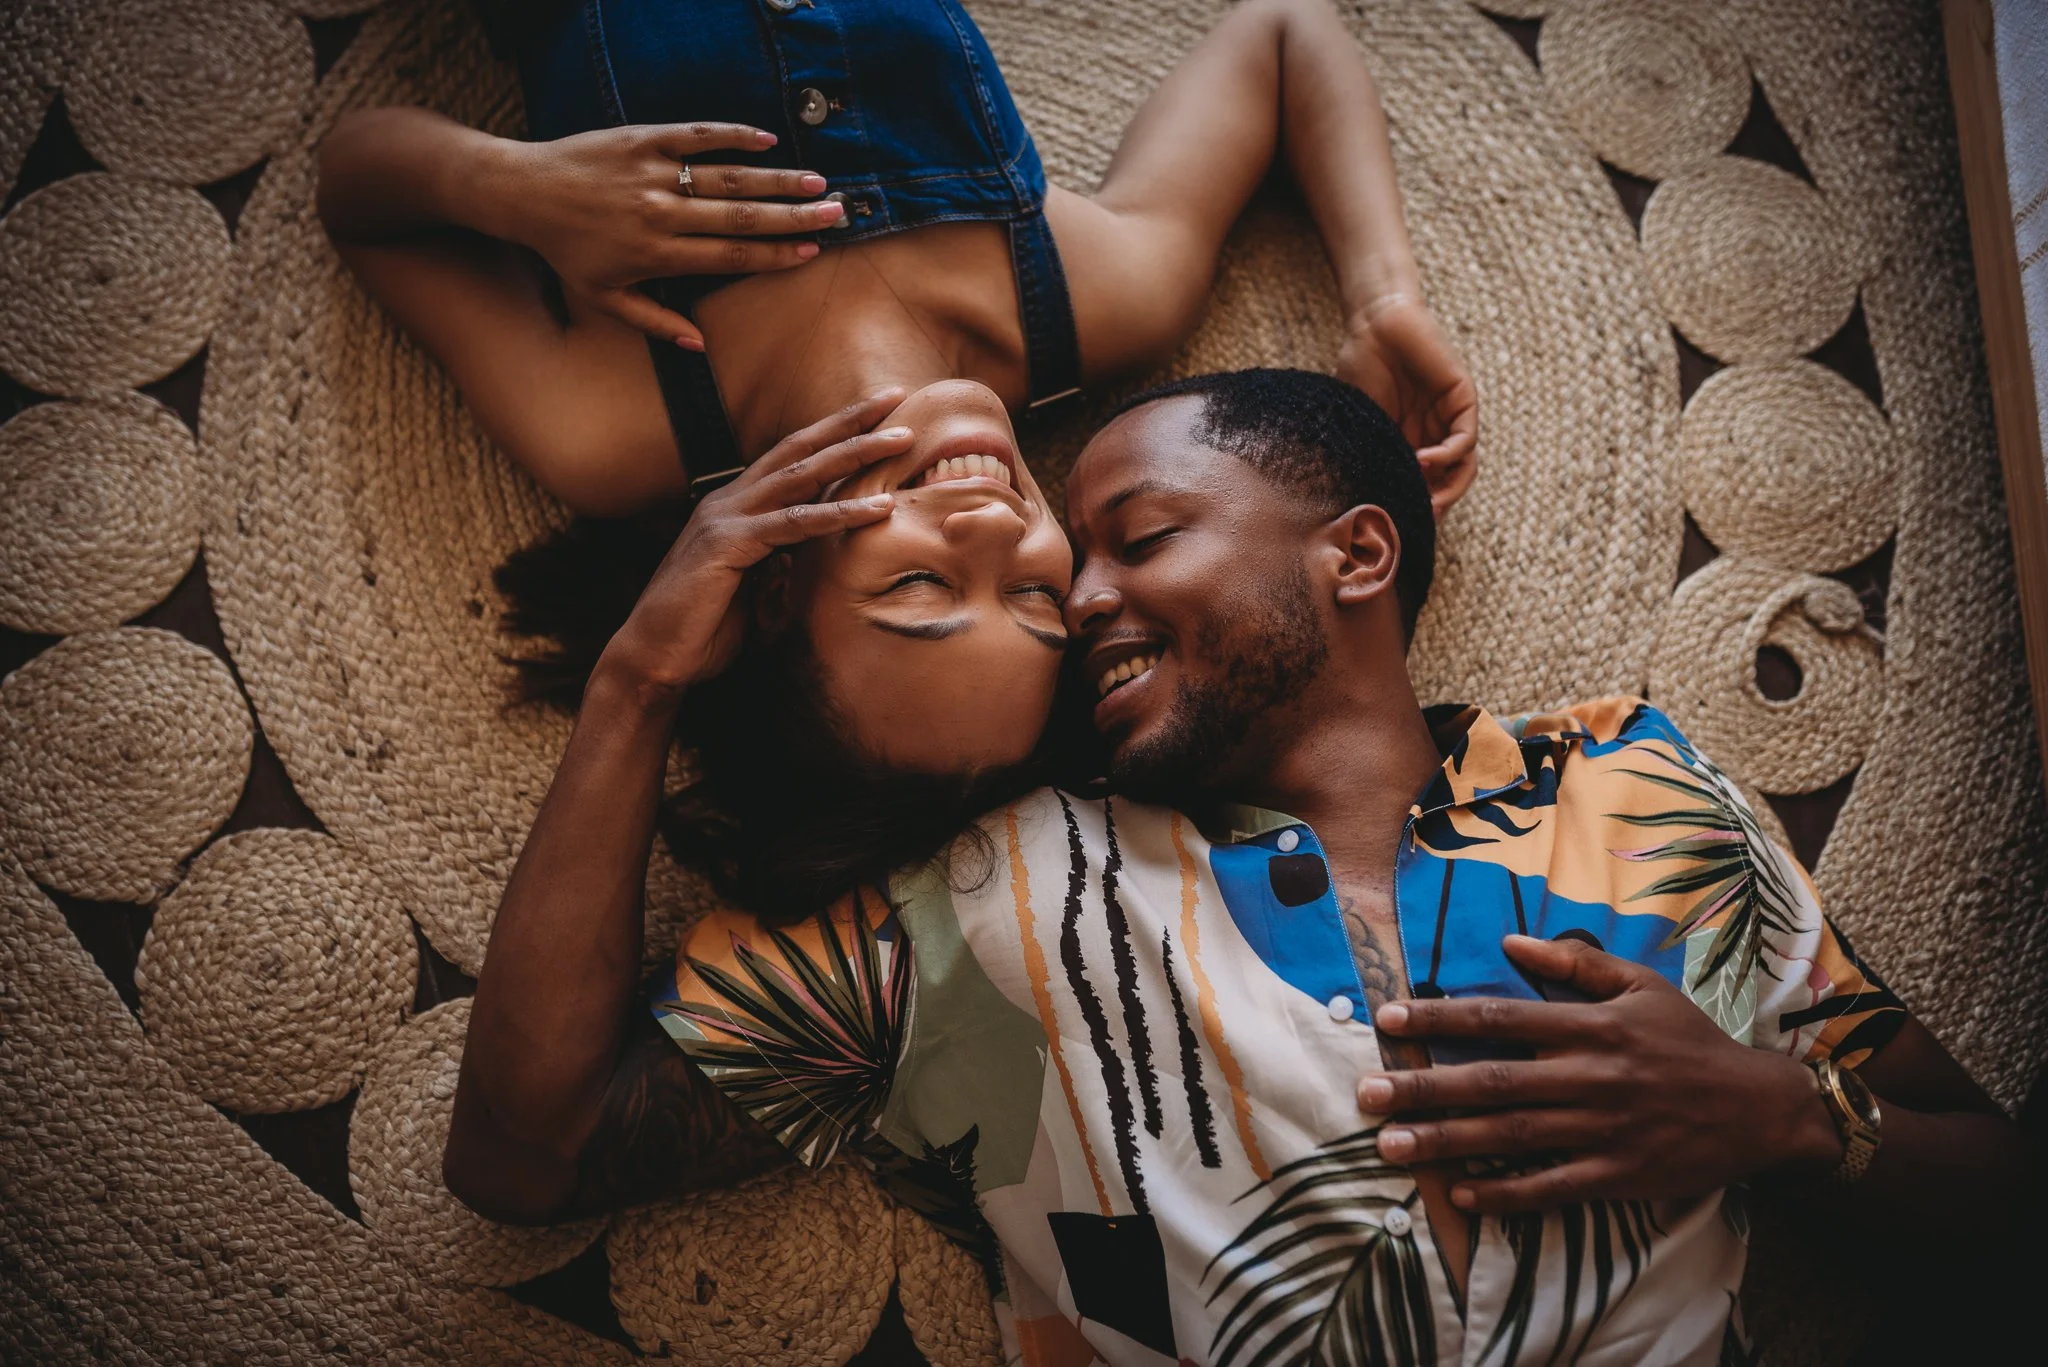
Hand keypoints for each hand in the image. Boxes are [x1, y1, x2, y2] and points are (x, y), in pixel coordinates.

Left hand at [489, 122, 845, 345]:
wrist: (522, 192)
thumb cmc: (565, 251)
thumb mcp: (603, 298)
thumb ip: (654, 323)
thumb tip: (701, 347)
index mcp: (656, 254)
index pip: (729, 256)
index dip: (774, 256)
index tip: (812, 253)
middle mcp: (660, 213)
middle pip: (739, 216)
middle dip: (792, 216)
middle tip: (835, 213)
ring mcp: (653, 172)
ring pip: (726, 176)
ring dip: (775, 178)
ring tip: (816, 180)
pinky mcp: (642, 138)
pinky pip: (696, 135)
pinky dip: (733, 135)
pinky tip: (768, 139)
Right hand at [600, 389, 911, 692]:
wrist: (653, 659)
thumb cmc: (702, 629)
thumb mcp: (754, 588)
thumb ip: (781, 565)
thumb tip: (811, 559)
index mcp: (737, 506)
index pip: (793, 458)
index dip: (835, 433)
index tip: (881, 414)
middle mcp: (730, 501)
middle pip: (800, 449)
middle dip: (850, 421)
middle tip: (896, 396)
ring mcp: (726, 518)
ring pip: (801, 475)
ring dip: (854, 454)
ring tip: (900, 440)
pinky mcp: (728, 544)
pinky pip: (794, 524)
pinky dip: (839, 514)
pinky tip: (878, 509)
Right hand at [1336, 295, 1477, 517]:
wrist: (1373, 323)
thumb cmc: (1360, 365)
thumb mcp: (1360, 420)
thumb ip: (1368, 453)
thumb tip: (1359, 502)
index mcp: (1408, 439)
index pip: (1421, 483)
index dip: (1412, 506)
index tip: (1394, 524)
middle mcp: (1433, 432)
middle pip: (1447, 481)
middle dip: (1436, 505)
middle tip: (1418, 520)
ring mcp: (1449, 416)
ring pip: (1463, 465)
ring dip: (1448, 488)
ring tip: (1428, 501)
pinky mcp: (1462, 398)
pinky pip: (1465, 438)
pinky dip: (1448, 456)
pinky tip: (1424, 461)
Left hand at [1355, 935, 1841, 1213]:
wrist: (1760, 1110)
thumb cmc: (1689, 1041)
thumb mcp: (1641, 985)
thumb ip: (1575, 963)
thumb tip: (1510, 941)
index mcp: (1591, 1027)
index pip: (1500, 1017)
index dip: (1440, 1017)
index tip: (1387, 1017)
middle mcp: (1590, 1077)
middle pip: (1491, 1082)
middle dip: (1423, 1087)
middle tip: (1365, 1093)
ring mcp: (1602, 1131)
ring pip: (1509, 1136)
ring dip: (1445, 1141)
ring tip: (1390, 1145)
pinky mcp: (1616, 1176)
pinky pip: (1549, 1186)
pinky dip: (1503, 1191)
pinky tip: (1458, 1191)